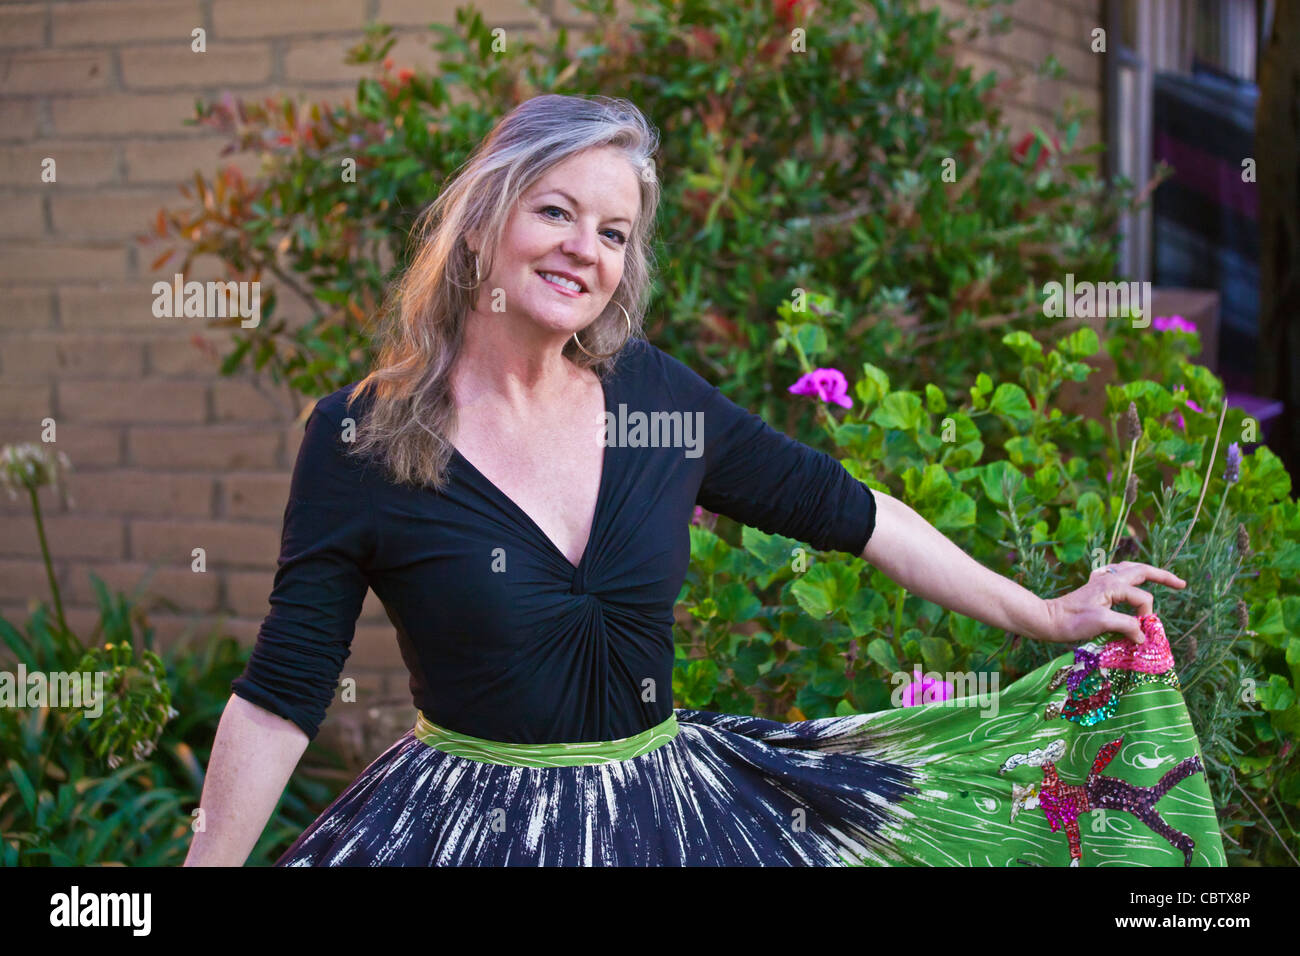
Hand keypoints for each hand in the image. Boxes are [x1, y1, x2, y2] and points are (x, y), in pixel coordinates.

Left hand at [1042, 561, 1185, 644]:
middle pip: (1142, 570)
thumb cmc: (1072, 621)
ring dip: (1147, 572)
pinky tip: (1129, 581)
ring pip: (1130, 569)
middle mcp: (1108, 578)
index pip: (1142, 598)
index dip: (1145, 616)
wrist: (1048, 620)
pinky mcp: (1094, 587)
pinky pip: (1117, 574)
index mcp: (1112, 584)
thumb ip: (1127, 626)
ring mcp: (1100, 580)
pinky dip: (1129, 575)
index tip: (1139, 634)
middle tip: (1181, 584)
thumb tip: (1143, 635)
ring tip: (1161, 578)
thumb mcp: (1102, 623)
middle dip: (1163, 576)